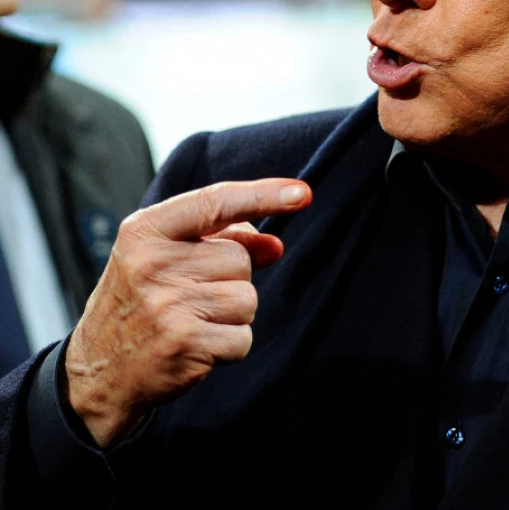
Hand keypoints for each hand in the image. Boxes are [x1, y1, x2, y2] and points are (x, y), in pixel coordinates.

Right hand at [64, 178, 311, 446]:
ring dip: (232, 316)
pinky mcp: (184, 343)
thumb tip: (275, 245)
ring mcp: (168, 304)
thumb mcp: (165, 260)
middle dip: (230, 280)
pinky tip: (196, 347)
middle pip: (241, 260)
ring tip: (191, 322)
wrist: (98, 370)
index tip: (302, 193)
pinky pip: (243, 338)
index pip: (215, 202)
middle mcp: (153, 263)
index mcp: (145, 231)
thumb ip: (221, 243)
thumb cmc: (140, 304)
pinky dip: (229, 347)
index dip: (264, 195)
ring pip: (248, 299)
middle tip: (190, 298)